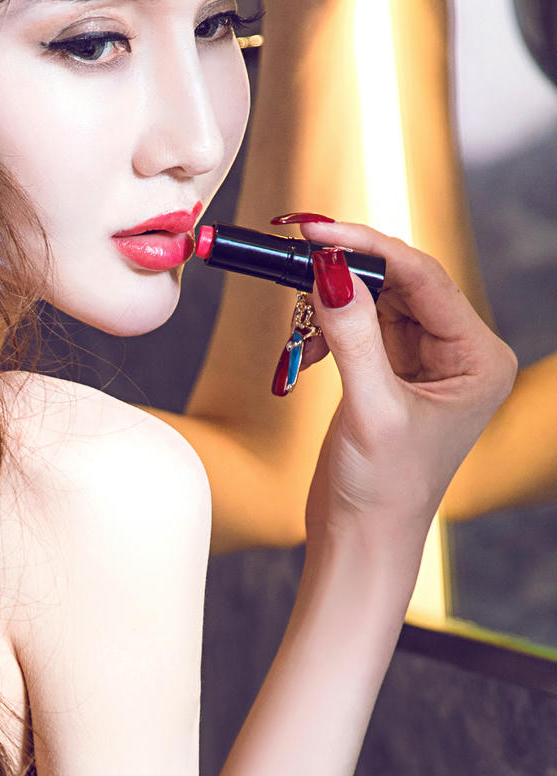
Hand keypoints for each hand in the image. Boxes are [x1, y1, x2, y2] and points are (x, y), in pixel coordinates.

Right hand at [293, 217, 515, 542]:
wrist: (360, 544)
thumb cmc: (383, 491)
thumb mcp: (370, 408)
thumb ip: (352, 334)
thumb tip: (331, 268)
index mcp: (479, 358)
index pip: (425, 279)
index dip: (370, 248)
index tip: (317, 232)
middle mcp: (459, 355)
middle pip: (400, 284)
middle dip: (348, 273)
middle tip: (296, 253)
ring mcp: (423, 365)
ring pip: (375, 303)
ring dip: (332, 303)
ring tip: (297, 316)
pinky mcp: (389, 376)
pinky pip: (358, 329)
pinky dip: (327, 329)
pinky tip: (306, 345)